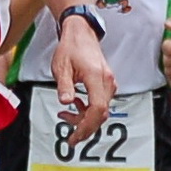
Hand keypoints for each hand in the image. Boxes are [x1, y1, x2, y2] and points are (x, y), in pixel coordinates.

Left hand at [51, 16, 115, 142]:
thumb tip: (66, 102)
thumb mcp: (61, 67)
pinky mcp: (106, 84)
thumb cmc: (72, 47)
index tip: (75, 136)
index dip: (86, 126)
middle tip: (71, 137)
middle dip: (85, 128)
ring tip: (66, 116)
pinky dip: (88, 110)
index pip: (97, 109)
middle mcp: (107, 81)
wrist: (81, 33)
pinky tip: (76, 106)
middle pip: (100, 113)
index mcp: (96, 77)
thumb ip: (64, 86)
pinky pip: (100, 103)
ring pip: (100, 110)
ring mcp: (108, 83)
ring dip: (84, 118)